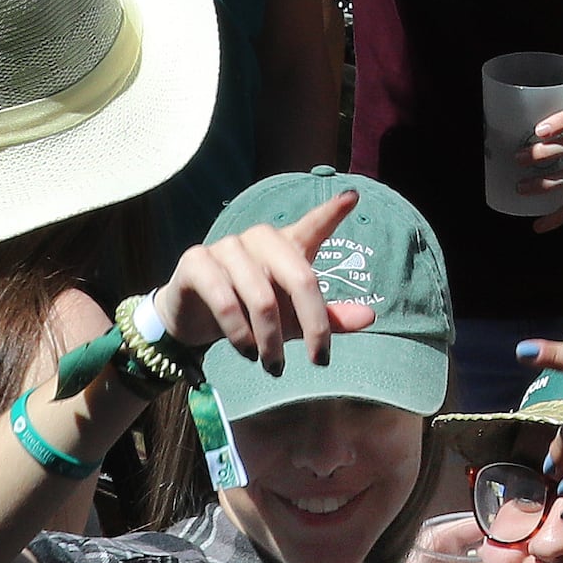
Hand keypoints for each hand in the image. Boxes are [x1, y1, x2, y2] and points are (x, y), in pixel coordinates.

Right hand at [152, 186, 382, 378]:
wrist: (193, 320)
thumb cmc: (252, 314)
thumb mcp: (293, 318)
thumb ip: (328, 318)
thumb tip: (370, 317)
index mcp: (287, 244)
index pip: (314, 224)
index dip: (332, 212)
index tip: (354, 197)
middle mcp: (260, 237)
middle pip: (300, 278)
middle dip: (313, 325)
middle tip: (319, 361)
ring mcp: (227, 246)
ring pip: (262, 298)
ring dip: (271, 341)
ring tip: (274, 366)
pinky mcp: (196, 261)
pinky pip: (225, 302)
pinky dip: (240, 334)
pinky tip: (246, 351)